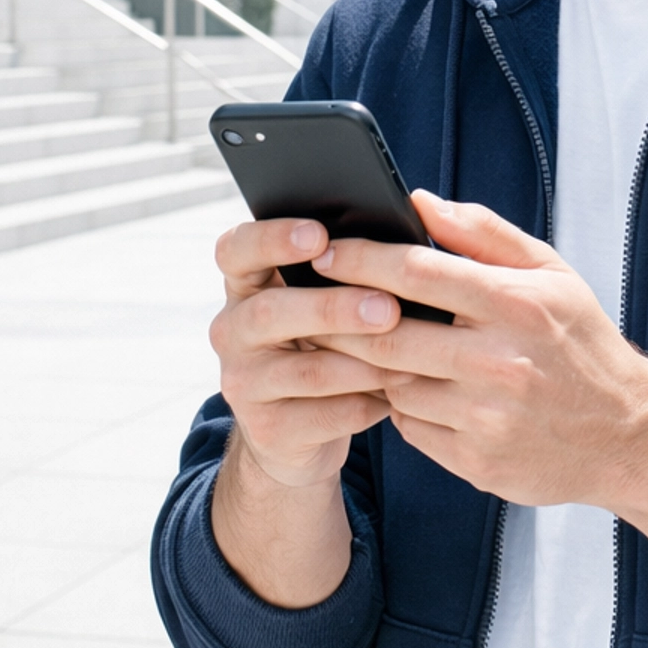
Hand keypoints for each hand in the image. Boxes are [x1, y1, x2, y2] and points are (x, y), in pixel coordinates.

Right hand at [208, 214, 411, 610]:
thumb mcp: (327, 298)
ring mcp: (243, 382)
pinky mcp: (266, 430)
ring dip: (363, 362)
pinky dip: (366, 404)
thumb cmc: (330, 341)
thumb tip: (415, 217)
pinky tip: (398, 396)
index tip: (319, 235)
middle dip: (333, 307)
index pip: (236, 249)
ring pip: (304, 369)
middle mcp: (232, 329)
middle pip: (270, 311)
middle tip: (387, 308)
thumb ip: (352, 261)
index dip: (272, 238)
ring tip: (410, 358)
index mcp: (246, 283)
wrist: (302, 431)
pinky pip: (321, 416)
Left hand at [312, 190, 647, 623]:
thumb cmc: (581, 343)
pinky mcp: (477, 461)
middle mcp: (500, 362)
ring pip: (393, 383)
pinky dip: (397, 403)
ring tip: (340, 338)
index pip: (417, 273)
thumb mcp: (551, 274)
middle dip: (337, 314)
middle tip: (305, 297)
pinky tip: (398, 384)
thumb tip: (419, 201)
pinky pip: (411, 426)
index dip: (360, 258)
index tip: (321, 248)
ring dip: (361, 362)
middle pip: (387, 334)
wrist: (627, 435)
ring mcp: (487, 418)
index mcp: (516, 305)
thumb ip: (483, 234)